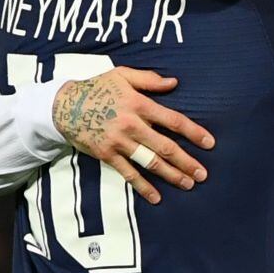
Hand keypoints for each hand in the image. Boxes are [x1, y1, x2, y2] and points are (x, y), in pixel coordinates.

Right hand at [52, 67, 215, 204]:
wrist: (64, 106)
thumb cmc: (97, 88)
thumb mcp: (122, 75)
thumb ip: (149, 80)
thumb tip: (174, 83)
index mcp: (138, 104)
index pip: (172, 120)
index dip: (192, 132)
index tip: (209, 143)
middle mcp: (131, 125)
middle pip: (165, 146)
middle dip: (186, 161)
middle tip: (203, 173)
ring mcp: (119, 142)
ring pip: (150, 162)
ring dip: (170, 175)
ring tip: (188, 184)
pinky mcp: (107, 156)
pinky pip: (128, 174)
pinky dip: (143, 186)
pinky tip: (157, 197)